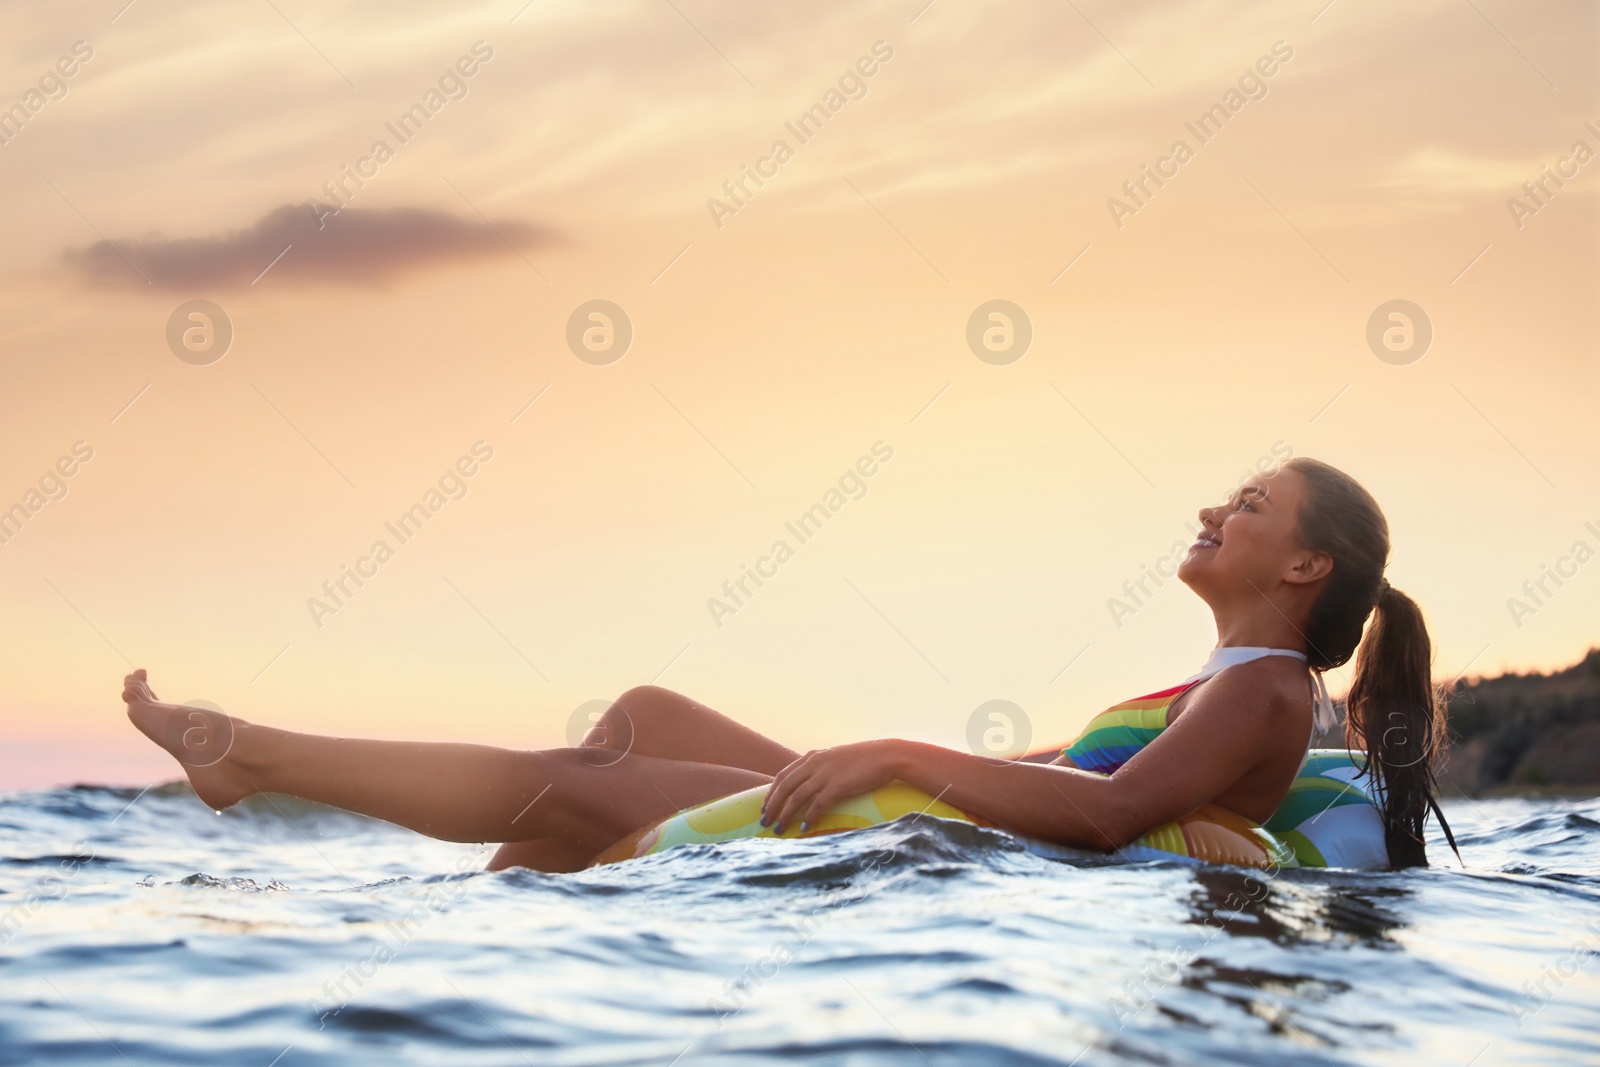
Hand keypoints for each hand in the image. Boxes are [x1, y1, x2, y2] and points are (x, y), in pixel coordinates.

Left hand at [761, 740, 905, 833]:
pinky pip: (818, 804)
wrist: (885, 755)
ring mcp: (826, 774)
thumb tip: (809, 784)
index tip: (765, 806)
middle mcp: (814, 764)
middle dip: (772, 806)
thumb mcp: (835, 759)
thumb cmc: (863, 760)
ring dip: (785, 815)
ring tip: (779, 829)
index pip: (783, 776)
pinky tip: (805, 828)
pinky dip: (809, 817)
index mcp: (812, 757)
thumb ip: (820, 769)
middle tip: (765, 822)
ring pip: (796, 796)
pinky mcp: (838, 785)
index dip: (771, 792)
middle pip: (784, 787)